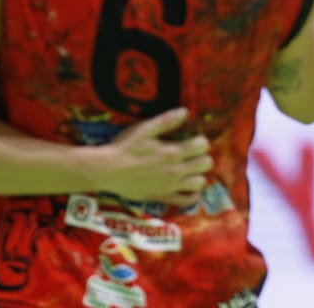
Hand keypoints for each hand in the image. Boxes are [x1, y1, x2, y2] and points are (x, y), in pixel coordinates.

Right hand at [96, 108, 212, 205]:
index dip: (200, 140)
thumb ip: (167, 120)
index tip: (192, 139)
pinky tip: (186, 187)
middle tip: (192, 154)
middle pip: (206, 164)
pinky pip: (186, 201)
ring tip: (189, 169)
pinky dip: (191, 195)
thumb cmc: (125, 147)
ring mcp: (171, 186)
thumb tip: (185, 111)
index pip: (203, 145)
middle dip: (202, 156)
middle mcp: (176, 170)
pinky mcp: (162, 197)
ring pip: (200, 182)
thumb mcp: (145, 129)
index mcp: (174, 152)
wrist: (107, 170)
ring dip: (198, 175)